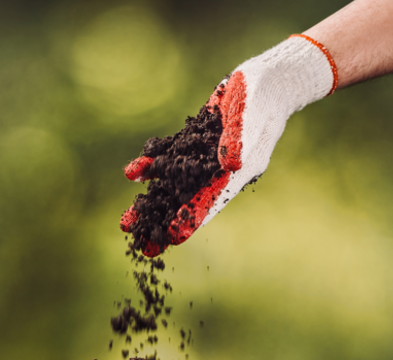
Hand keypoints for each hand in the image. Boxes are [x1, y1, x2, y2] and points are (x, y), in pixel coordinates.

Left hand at [121, 34, 336, 256]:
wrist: (265, 81)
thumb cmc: (263, 102)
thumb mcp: (252, 121)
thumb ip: (239, 142)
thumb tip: (228, 164)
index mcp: (234, 174)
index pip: (210, 202)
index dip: (191, 219)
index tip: (172, 237)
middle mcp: (216, 171)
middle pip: (185, 201)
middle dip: (162, 221)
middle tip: (140, 244)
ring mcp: (203, 156)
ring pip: (172, 183)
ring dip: (151, 200)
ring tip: (127, 221)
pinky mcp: (194, 140)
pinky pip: (169, 155)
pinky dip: (152, 163)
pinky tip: (133, 172)